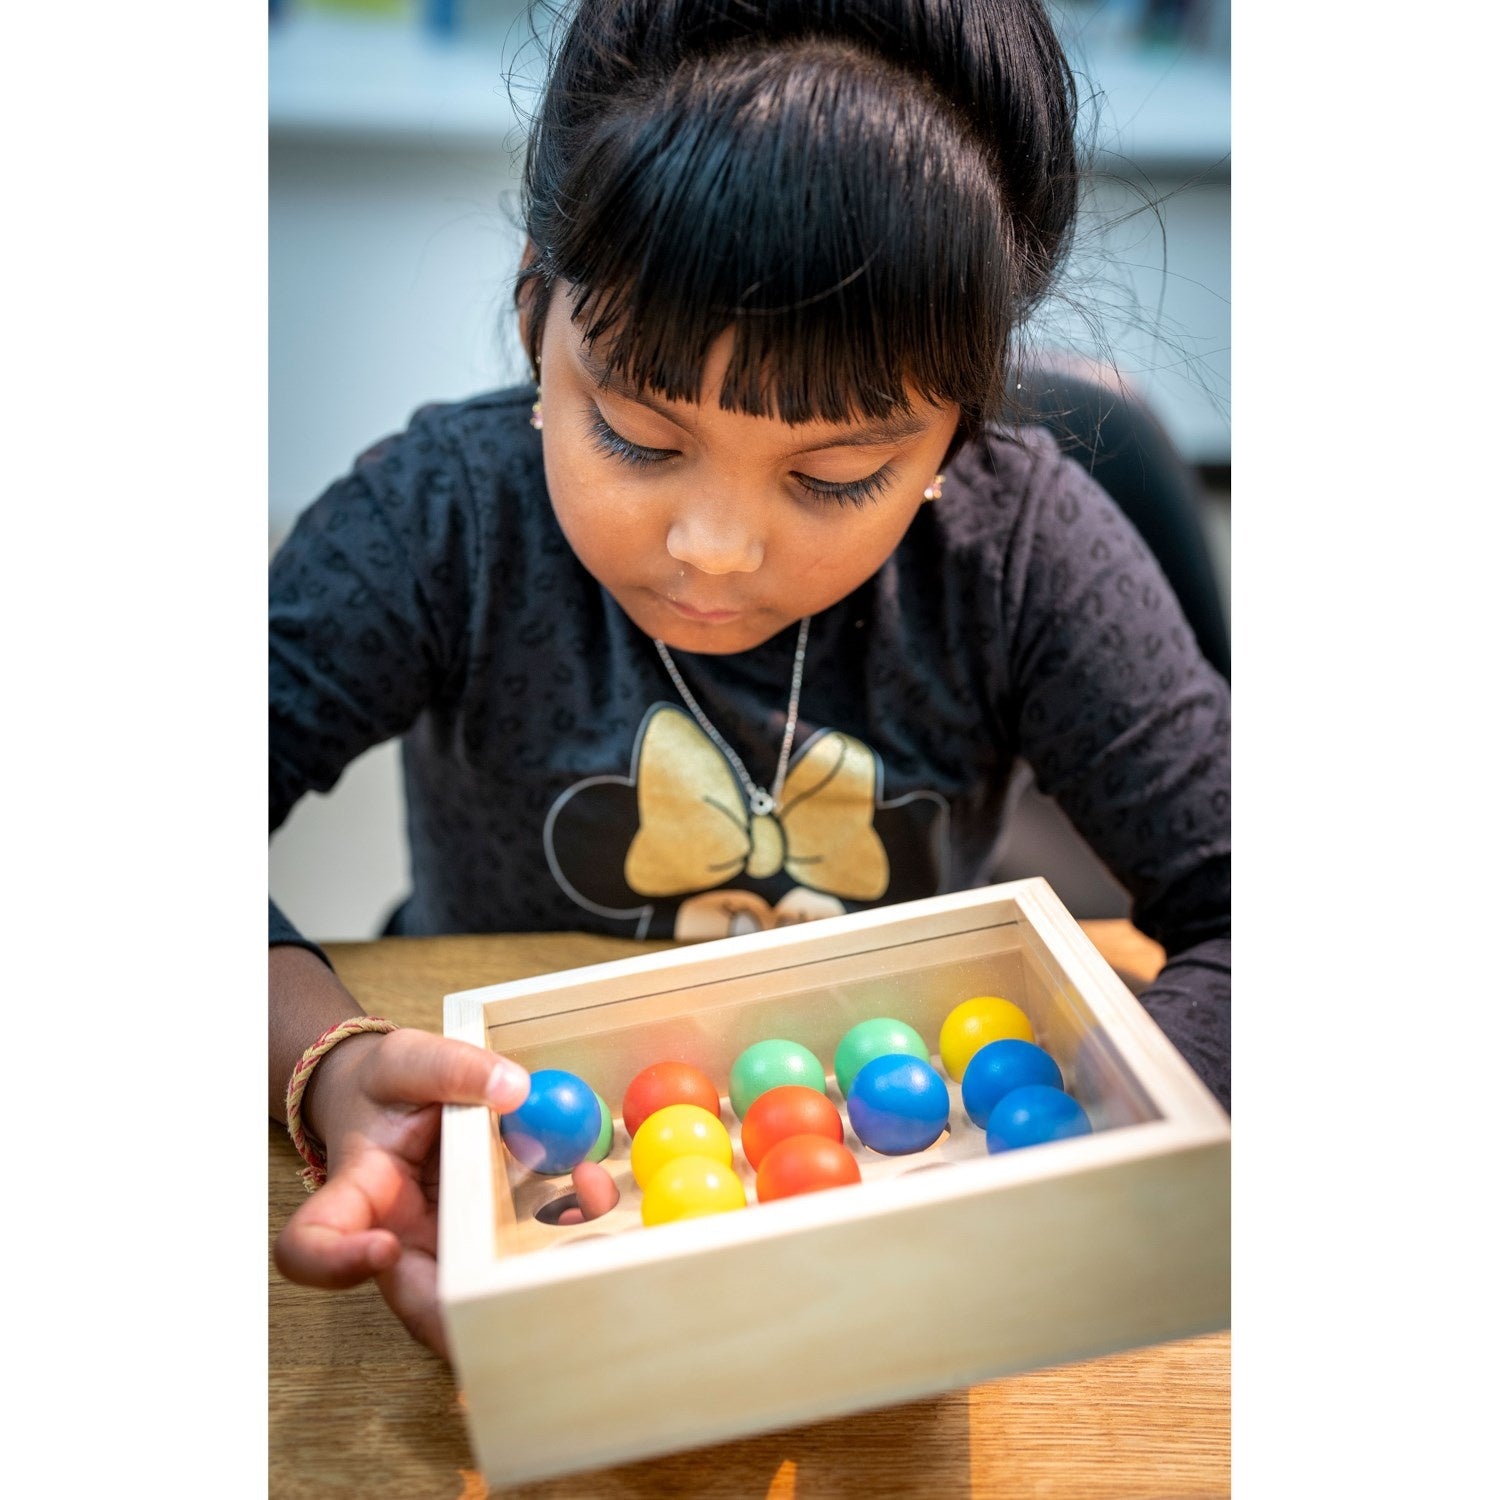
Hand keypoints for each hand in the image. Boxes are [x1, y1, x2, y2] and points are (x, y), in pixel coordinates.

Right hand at [273, 1028, 618, 1358]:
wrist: (392, 1103)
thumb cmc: (386, 1087)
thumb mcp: (409, 1059)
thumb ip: (453, 1068)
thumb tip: (514, 1088)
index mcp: (354, 1195)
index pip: (311, 1247)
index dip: (336, 1262)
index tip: (382, 1245)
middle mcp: (391, 1241)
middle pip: (414, 1302)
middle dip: (474, 1314)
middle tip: (536, 1295)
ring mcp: (437, 1255)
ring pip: (477, 1298)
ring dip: (535, 1278)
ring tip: (590, 1208)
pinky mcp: (478, 1250)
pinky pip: (515, 1265)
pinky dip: (559, 1242)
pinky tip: (593, 1195)